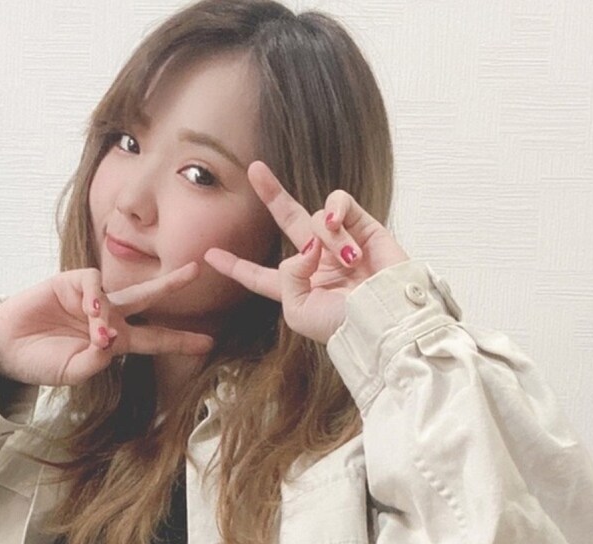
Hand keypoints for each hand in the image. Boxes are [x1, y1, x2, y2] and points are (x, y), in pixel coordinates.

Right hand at [0, 264, 214, 387]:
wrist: (6, 349)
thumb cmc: (41, 362)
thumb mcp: (73, 372)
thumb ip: (95, 361)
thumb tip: (110, 340)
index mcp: (114, 342)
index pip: (154, 339)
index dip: (179, 341)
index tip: (208, 343)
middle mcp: (108, 316)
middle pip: (148, 298)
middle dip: (172, 284)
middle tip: (197, 270)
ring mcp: (90, 297)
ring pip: (119, 293)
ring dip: (113, 315)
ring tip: (98, 335)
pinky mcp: (70, 282)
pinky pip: (93, 283)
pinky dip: (95, 297)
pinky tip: (89, 311)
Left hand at [204, 161, 410, 344]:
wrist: (383, 315)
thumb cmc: (342, 324)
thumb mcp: (298, 311)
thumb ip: (287, 276)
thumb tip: (306, 244)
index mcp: (295, 288)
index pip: (258, 275)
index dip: (235, 266)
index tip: (209, 256)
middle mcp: (315, 262)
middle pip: (287, 221)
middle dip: (271, 195)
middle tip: (255, 169)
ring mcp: (339, 242)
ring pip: (315, 219)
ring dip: (327, 238)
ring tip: (348, 262)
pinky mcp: (363, 226)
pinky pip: (339, 203)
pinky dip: (336, 211)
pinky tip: (338, 225)